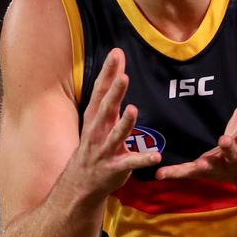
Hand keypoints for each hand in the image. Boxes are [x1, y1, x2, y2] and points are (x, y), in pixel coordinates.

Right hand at [72, 48, 160, 196]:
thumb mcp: (97, 118)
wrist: (80, 183)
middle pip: (107, 109)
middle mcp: (98, 131)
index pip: (101, 90)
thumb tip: (118, 62)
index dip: (108, 73)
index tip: (116, 54)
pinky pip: (131, 163)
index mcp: (95, 117)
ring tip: (133, 110)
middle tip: (123, 77)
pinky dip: (143, 160)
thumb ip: (109, 92)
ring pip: (117, 135)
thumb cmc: (94, 143)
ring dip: (125, 123)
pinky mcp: (115, 168)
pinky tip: (157, 156)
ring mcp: (105, 150)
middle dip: (114, 93)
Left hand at [156, 49, 236, 183]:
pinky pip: (188, 172)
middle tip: (224, 141)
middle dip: (230, 148)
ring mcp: (220, 165)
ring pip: (213, 164)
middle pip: (234, 152)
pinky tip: (160, 173)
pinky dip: (175, 173)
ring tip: (200, 162)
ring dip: (206, 163)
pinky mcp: (203, 171)